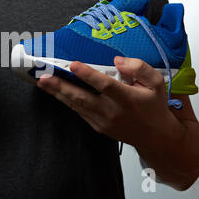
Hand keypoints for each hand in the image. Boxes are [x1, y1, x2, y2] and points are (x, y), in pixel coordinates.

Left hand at [37, 57, 184, 150]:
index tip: (73, 64)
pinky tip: (55, 92)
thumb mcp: (156, 83)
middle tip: (44, 77)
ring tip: (42, 83)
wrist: (155, 137)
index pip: (105, 85)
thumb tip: (118, 61)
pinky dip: (66, 101)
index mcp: (127, 98)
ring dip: (58, 94)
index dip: (88, 75)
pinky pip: (79, 111)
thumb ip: (139, 68)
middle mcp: (112, 111)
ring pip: (76, 105)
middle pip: (83, 97)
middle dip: (61, 87)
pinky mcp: (97, 126)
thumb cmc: (154, 106)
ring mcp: (102, 121)